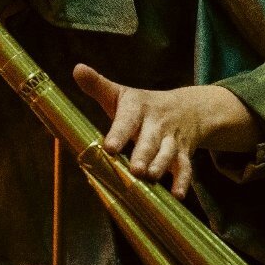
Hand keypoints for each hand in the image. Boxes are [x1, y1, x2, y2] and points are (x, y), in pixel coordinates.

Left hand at [71, 63, 256, 197]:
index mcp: (138, 108)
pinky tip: (177, 195)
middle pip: (150, 140)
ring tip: (150, 177)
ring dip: (160, 165)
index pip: (127, 119)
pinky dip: (182, 181)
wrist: (188, 109)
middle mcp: (156, 124)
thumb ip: (98, 86)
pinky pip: (185, 168)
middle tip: (135, 169)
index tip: (109, 147)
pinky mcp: (183, 154)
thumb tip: (77, 69)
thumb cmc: (143, 106)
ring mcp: (171, 140)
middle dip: (143, 154)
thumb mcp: (122, 94)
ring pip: (168, 153)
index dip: (119, 133)